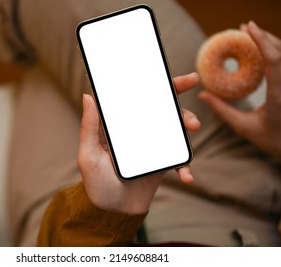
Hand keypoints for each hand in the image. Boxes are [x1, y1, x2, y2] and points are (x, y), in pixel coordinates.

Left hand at [78, 73, 200, 213]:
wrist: (113, 213)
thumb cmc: (97, 185)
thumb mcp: (88, 156)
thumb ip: (89, 127)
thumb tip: (87, 95)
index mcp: (119, 127)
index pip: (134, 98)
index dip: (146, 81)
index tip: (158, 67)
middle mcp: (137, 132)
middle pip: (159, 106)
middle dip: (175, 91)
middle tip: (191, 79)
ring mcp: (152, 146)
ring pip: (173, 127)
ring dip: (186, 121)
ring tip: (193, 126)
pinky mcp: (162, 162)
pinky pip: (178, 159)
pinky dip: (185, 165)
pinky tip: (187, 176)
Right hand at [199, 21, 280, 185]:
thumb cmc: (272, 140)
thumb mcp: (243, 127)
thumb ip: (222, 110)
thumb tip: (203, 94)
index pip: (274, 60)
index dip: (261, 40)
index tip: (247, 27)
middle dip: (262, 35)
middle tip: (243, 28)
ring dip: (269, 41)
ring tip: (250, 36)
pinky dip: (275, 51)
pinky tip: (261, 51)